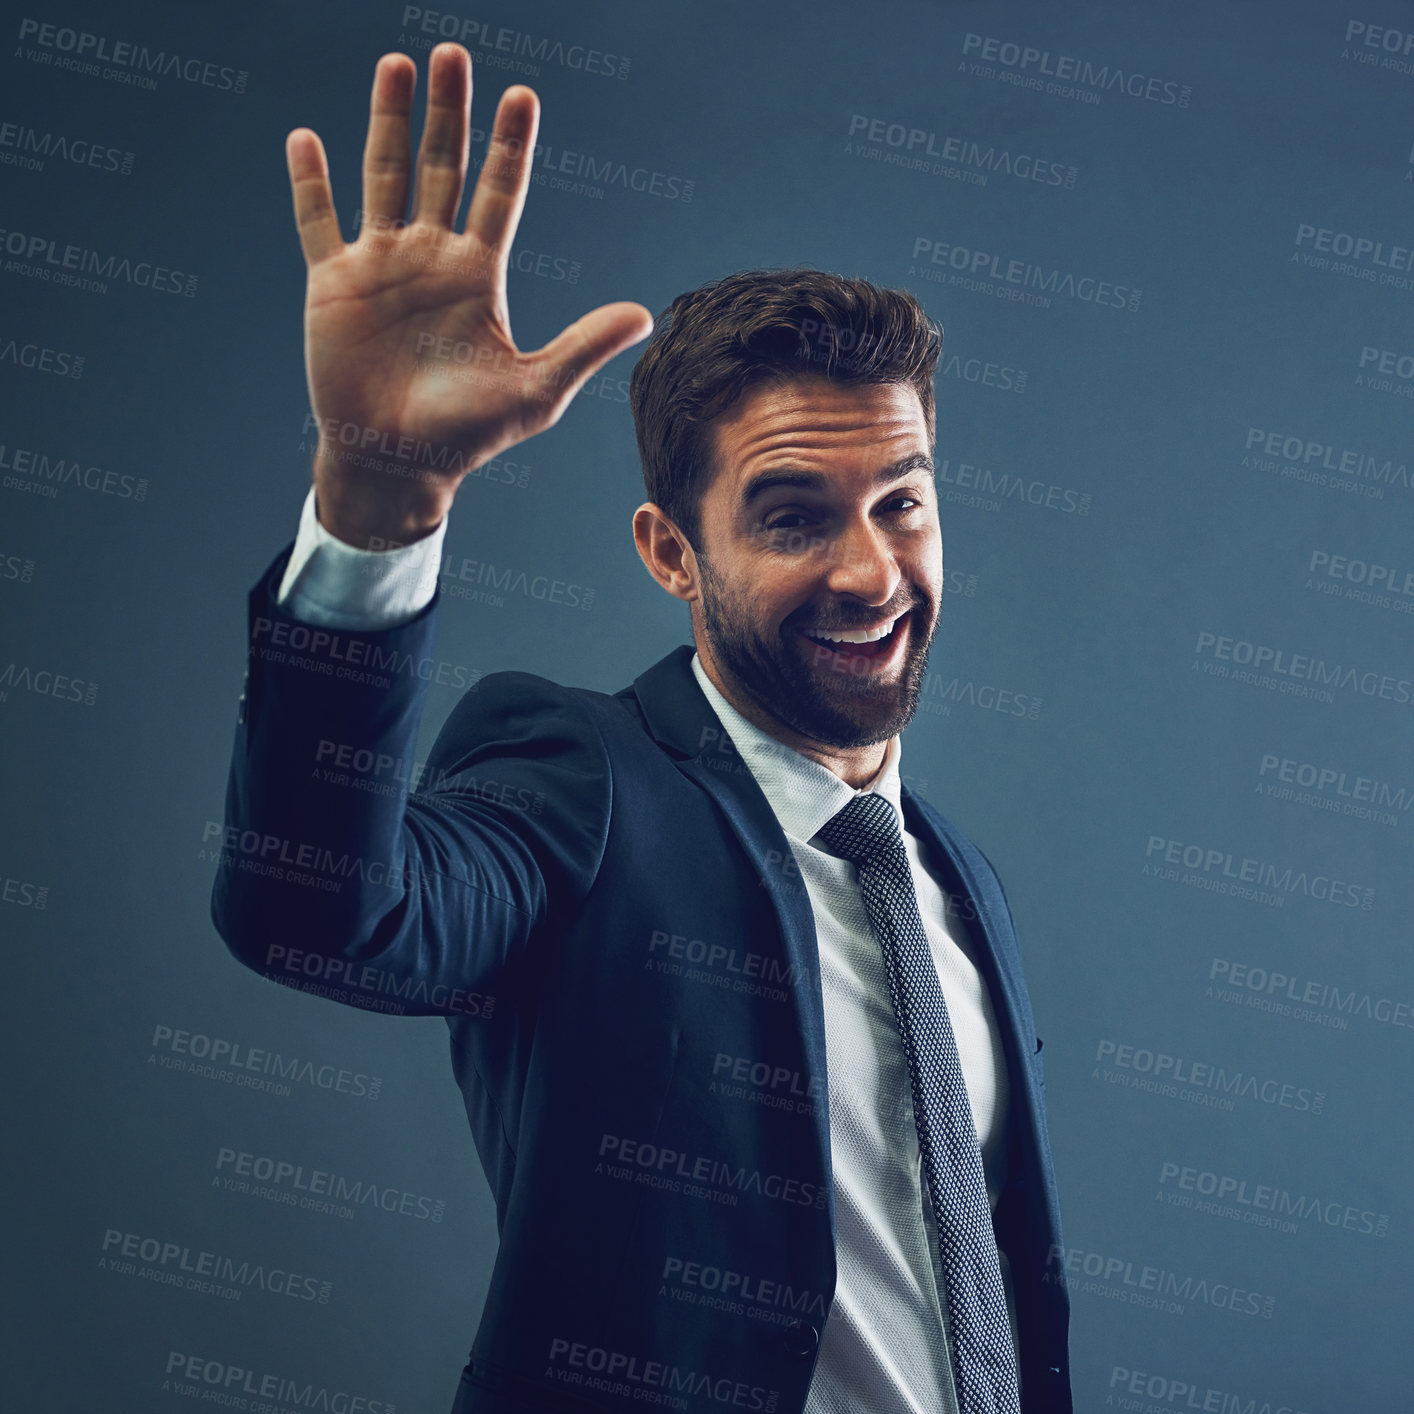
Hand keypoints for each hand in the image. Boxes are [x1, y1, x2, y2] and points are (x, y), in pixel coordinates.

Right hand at [285, 43, 653, 545]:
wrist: (400, 463)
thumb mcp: (537, 391)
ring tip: (397, 64)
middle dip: (450, 112)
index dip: (511, 147)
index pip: (501, 194)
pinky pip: (319, 224)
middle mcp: (431, 259)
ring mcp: (381, 267)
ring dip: (388, 121)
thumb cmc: (469, 435)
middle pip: (443, 167)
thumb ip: (583, 346)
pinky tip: (306, 139)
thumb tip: (645, 315)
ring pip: (384, 176)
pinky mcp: (334, 286)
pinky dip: (311, 185)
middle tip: (454, 54)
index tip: (523, 95)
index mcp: (478, 275)